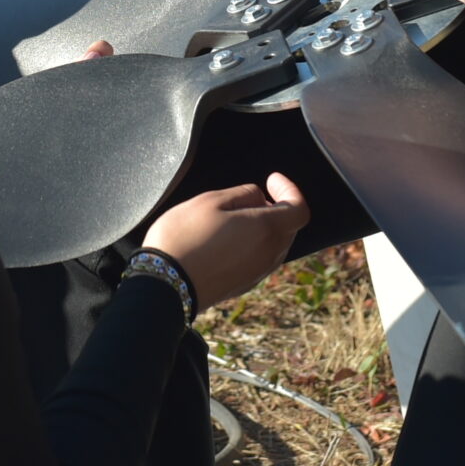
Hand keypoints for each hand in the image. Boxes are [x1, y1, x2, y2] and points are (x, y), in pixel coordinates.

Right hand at [141, 173, 308, 309]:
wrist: (165, 285)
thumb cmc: (185, 237)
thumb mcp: (211, 200)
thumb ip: (243, 194)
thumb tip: (259, 198)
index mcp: (266, 229)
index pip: (299, 209)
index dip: (290, 190)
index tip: (271, 180)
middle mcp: (269, 254)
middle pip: (289, 228)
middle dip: (279, 208)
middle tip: (256, 195)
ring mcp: (257, 273)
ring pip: (275, 245)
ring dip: (267, 227)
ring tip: (241, 216)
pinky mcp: (244, 285)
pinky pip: (260, 260)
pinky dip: (255, 244)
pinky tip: (231, 239)